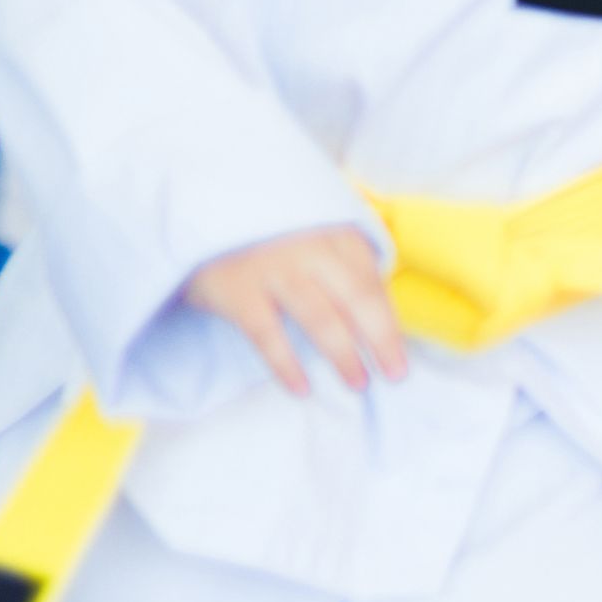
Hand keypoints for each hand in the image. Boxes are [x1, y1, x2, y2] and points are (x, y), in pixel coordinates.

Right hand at [185, 226, 402, 395]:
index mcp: (336, 233)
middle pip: (357, 298)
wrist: (201, 211)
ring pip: (319, 318)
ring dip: (343, 356)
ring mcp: (274, 267)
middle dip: (382, 340)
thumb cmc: (270, 236)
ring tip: (358, 384)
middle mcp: (311, 247)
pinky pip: (267, 334)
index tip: (400, 355)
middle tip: (395, 375)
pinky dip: (286, 365)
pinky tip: (301, 389)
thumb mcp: (313, 235)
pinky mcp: (236, 288)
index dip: (390, 322)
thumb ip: (344, 267)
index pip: (373, 283)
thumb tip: (378, 321)